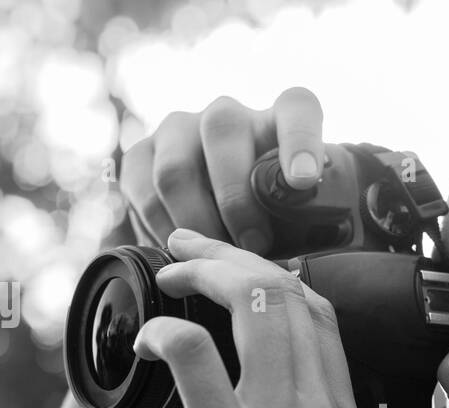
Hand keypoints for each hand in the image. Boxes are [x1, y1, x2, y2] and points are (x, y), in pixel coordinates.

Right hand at [121, 89, 324, 256]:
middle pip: (223, 130)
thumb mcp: (298, 220)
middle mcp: (226, 114)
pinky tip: (180, 253)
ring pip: (176, 168)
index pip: (296, 108)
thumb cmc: (269, 223)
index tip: (304, 180)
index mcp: (278, 119)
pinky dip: (161, 229)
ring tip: (214, 256)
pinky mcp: (141, 156)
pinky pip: (143, 192)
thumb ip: (307, 225)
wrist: (216, 223)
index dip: (301, 138)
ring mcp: (179, 130)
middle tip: (253, 245)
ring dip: (196, 221)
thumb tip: (307, 258)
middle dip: (237, 198)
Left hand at [133, 228, 362, 407]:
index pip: (323, 319)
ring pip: (257, 305)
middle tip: (187, 248)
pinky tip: (144, 340)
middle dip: (234, 256)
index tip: (234, 272)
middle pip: (291, 295)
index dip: (275, 279)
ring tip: (167, 272)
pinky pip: (196, 359)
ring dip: (205, 273)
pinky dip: (165, 333)